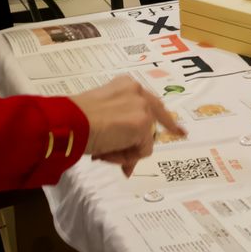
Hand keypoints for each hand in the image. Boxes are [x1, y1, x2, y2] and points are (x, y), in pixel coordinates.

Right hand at [71, 76, 185, 175]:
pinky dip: (125, 158)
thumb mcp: (100, 116)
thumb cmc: (75, 119)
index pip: (152, 103)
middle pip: (150, 125)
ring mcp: (142, 108)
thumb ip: (118, 127)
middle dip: (137, 146)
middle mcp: (138, 92)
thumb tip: (127, 160)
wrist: (70, 122)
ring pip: (144, 140)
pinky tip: (107, 153)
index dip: (166, 120)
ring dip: (124, 152)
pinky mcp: (142, 125)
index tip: (180, 132)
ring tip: (101, 152)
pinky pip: (142, 151)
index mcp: (126, 85)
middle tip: (126, 165)